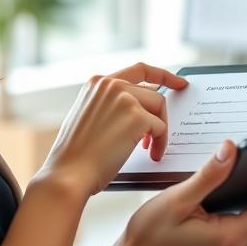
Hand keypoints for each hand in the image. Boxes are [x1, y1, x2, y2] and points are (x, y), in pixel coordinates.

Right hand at [39, 63, 187, 195]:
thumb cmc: (76, 155)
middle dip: (159, 114)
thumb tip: (140, 109)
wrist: (69, 175)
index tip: (178, 82)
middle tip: (159, 134)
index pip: (138, 70)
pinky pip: (160, 127)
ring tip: (150, 149)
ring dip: (159, 130)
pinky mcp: (136, 116)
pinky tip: (152, 155)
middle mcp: (110, 85)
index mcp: (97, 83)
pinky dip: (160, 143)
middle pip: (153, 93)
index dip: (162, 74)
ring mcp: (124, 98)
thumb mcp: (89, 118)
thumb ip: (110, 105)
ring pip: (159, 107)